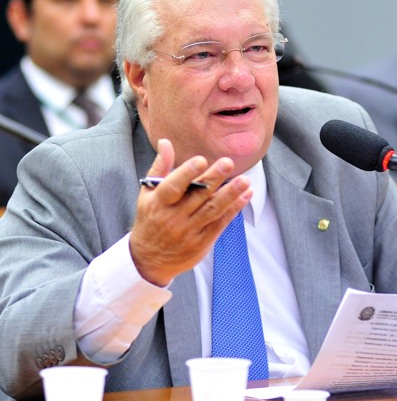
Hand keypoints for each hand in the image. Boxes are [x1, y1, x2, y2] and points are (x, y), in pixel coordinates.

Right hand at [129, 138, 252, 285]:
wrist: (149, 259)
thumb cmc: (150, 219)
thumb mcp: (148, 194)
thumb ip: (160, 167)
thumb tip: (165, 142)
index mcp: (159, 203)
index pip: (173, 186)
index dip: (187, 173)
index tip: (201, 160)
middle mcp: (174, 217)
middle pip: (198, 196)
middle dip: (214, 179)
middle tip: (228, 163)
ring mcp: (189, 231)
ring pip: (212, 210)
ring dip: (230, 195)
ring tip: (245, 181)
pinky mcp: (202, 242)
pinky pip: (220, 223)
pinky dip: (234, 209)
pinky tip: (245, 196)